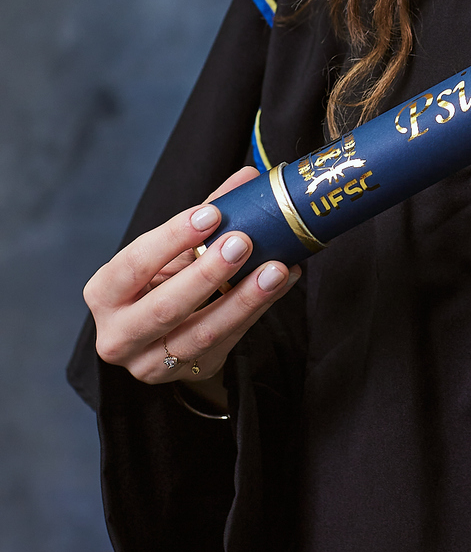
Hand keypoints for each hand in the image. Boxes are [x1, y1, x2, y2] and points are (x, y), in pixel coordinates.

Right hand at [84, 168, 300, 400]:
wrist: (162, 336)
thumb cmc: (163, 280)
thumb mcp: (171, 251)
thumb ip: (205, 214)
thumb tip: (247, 178)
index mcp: (105, 293)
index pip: (134, 264)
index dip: (172, 237)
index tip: (211, 214)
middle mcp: (118, 334)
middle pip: (164, 307)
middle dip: (208, 274)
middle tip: (244, 242)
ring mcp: (151, 363)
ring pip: (202, 332)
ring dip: (245, 299)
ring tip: (277, 269)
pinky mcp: (189, 373)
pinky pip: (229, 342)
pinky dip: (259, 309)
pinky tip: (284, 282)